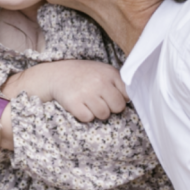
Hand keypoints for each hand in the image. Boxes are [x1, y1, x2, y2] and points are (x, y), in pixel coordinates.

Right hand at [2, 60, 126, 122]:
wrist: (57, 74)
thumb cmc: (85, 75)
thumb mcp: (103, 72)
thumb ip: (118, 83)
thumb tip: (131, 101)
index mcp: (110, 73)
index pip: (127, 95)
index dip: (121, 99)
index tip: (112, 97)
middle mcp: (100, 81)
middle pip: (118, 107)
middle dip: (110, 108)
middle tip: (100, 101)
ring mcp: (86, 92)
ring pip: (104, 115)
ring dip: (97, 112)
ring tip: (89, 103)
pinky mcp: (74, 102)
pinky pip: (88, 118)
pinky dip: (85, 116)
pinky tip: (81, 106)